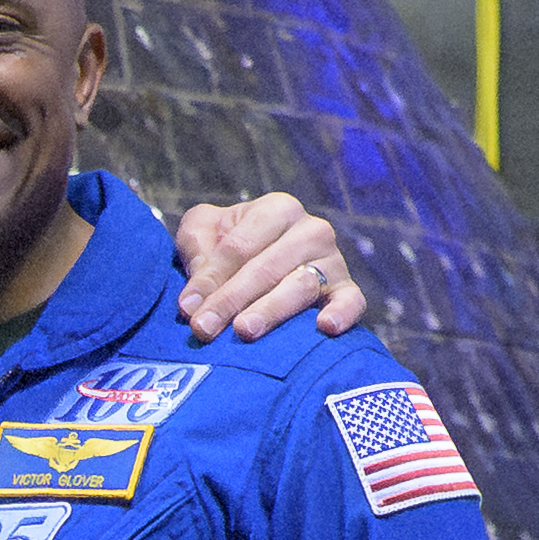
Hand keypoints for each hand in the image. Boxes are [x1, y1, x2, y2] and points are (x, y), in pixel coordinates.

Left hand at [178, 191, 366, 343]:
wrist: (267, 264)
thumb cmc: (231, 247)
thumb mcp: (204, 231)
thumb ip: (195, 246)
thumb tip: (196, 294)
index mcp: (277, 209)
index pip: (239, 246)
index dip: (210, 277)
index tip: (186, 308)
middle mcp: (310, 230)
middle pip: (266, 268)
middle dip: (230, 300)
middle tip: (203, 328)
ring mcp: (333, 260)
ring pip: (300, 286)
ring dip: (270, 310)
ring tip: (244, 330)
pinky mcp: (347, 289)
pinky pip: (352, 301)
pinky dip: (342, 313)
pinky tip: (325, 327)